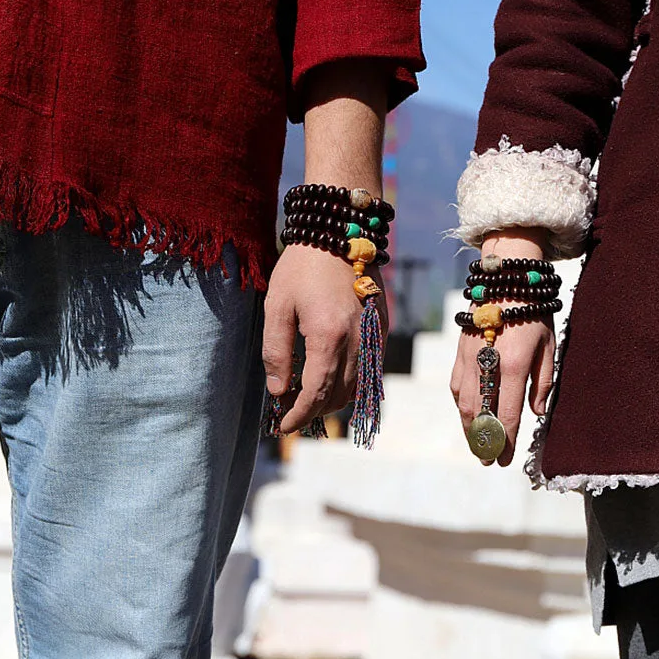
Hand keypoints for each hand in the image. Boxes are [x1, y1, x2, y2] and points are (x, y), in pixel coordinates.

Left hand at [262, 244, 387, 433]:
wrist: (339, 231)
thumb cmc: (301, 266)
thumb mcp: (276, 307)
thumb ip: (276, 352)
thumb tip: (279, 390)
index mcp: (329, 336)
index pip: (316, 393)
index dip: (299, 415)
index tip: (283, 427)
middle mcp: (358, 340)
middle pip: (338, 396)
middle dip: (314, 410)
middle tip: (290, 410)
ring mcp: (374, 334)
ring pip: (358, 387)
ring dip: (333, 399)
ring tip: (307, 395)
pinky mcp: (382, 327)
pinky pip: (370, 369)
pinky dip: (351, 382)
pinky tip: (330, 376)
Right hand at [449, 228, 555, 465]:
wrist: (505, 279)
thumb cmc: (533, 311)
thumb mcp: (549, 345)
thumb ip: (543, 382)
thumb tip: (536, 412)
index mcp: (512, 365)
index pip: (506, 415)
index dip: (504, 441)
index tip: (504, 461)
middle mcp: (485, 365)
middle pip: (480, 415)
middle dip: (483, 442)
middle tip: (489, 461)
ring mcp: (468, 358)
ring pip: (463, 403)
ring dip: (469, 428)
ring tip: (477, 444)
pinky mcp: (459, 351)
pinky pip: (456, 386)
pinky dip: (461, 405)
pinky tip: (467, 415)